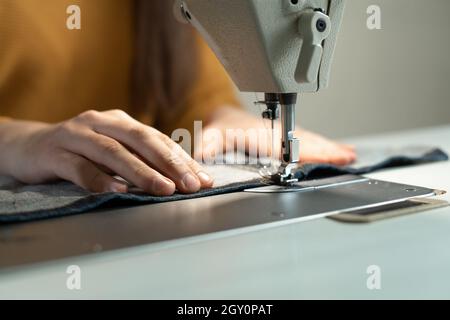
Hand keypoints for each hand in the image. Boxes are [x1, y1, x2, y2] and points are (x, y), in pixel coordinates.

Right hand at [0, 110, 212, 194]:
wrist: (27, 146)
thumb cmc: (78, 151)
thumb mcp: (111, 150)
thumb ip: (138, 159)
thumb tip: (178, 178)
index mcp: (120, 121)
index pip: (157, 139)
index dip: (182, 159)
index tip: (203, 178)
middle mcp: (100, 123)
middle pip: (141, 141)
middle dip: (170, 163)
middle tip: (191, 184)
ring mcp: (76, 135)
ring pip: (113, 153)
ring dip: (141, 172)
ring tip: (164, 189)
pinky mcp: (54, 153)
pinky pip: (79, 167)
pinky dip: (99, 179)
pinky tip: (117, 191)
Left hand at [204, 106, 355, 164]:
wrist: (225, 115)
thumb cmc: (221, 129)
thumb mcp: (210, 137)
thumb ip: (208, 148)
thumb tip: (206, 157)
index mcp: (259, 134)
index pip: (286, 145)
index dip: (306, 151)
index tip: (323, 156)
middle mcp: (276, 132)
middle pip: (304, 140)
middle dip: (326, 149)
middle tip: (347, 157)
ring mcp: (284, 132)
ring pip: (310, 138)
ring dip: (329, 146)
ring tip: (349, 154)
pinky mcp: (289, 134)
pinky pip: (309, 137)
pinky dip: (326, 144)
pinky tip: (341, 149)